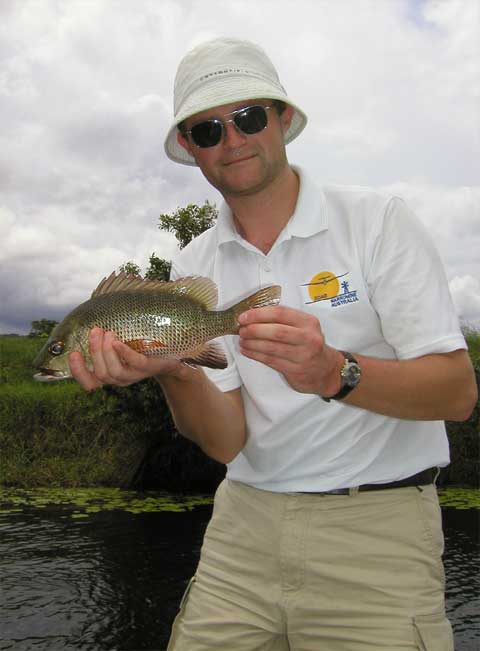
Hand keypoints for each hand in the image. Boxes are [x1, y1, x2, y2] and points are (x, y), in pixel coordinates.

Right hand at [68, 328, 183, 390]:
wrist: (171, 355)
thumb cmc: (140, 347)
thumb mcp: (120, 344)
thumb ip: (104, 338)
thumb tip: (86, 319)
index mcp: (109, 374)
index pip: (88, 382)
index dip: (78, 371)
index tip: (73, 353)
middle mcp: (119, 378)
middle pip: (100, 373)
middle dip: (94, 351)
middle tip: (95, 330)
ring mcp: (134, 375)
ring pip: (113, 372)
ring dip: (106, 352)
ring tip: (108, 333)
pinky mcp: (148, 368)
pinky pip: (134, 363)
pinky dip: (124, 353)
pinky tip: (118, 342)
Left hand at [238, 306, 343, 395]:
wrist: (326, 371)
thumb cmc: (309, 346)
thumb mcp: (304, 328)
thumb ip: (283, 321)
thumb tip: (253, 316)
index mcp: (308, 322)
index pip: (281, 313)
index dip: (259, 314)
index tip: (244, 316)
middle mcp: (308, 337)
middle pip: (276, 331)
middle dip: (254, 329)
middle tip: (241, 329)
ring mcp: (303, 355)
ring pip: (272, 348)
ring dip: (252, 343)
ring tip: (242, 340)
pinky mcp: (296, 370)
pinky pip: (271, 361)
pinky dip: (256, 355)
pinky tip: (247, 351)